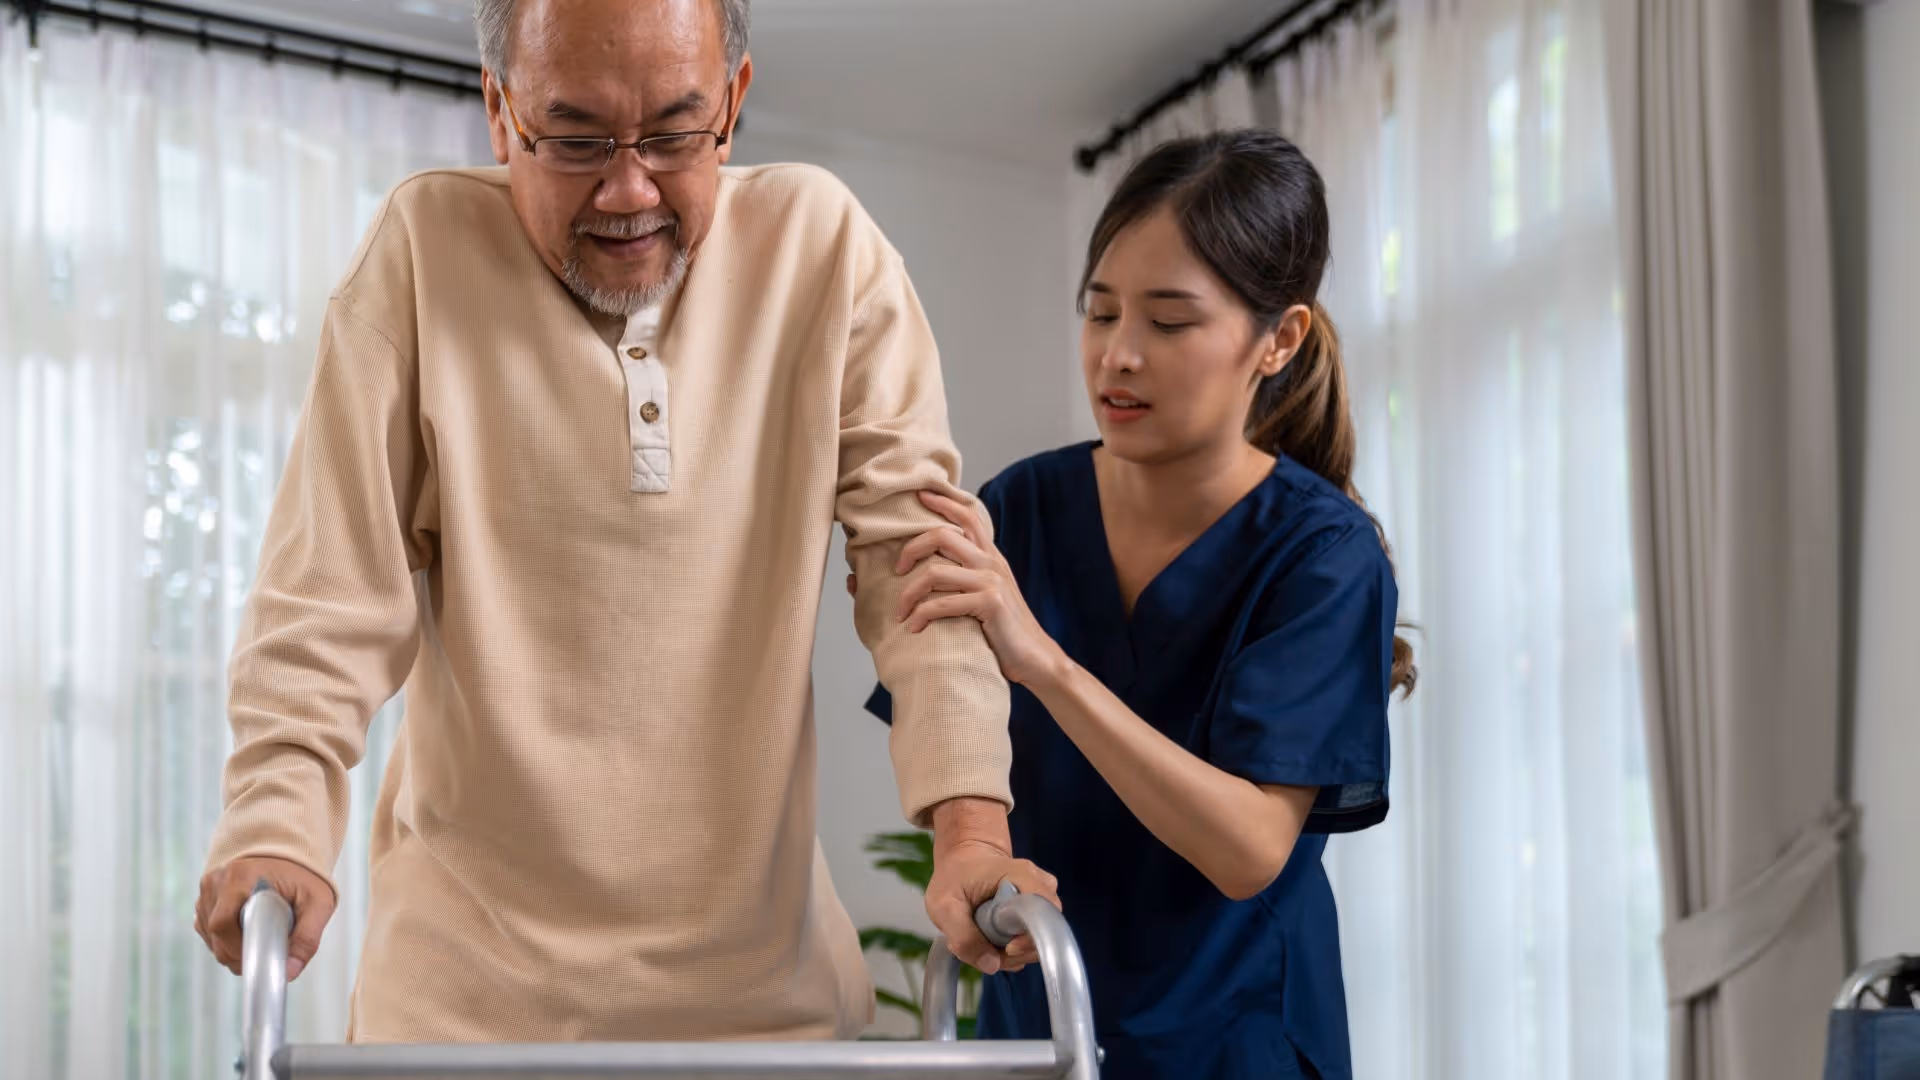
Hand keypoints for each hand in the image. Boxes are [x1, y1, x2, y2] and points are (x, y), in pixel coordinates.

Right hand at [195, 857, 334, 979]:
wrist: (292, 850)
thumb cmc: (305, 875)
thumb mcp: (317, 903)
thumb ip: (307, 938)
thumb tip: (289, 972)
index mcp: (240, 877)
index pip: (223, 928)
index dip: (239, 952)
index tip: (258, 961)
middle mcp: (217, 880)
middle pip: (214, 934)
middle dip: (236, 954)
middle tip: (262, 957)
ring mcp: (208, 887)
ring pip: (209, 934)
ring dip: (230, 947)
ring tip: (258, 941)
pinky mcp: (206, 895)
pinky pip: (206, 927)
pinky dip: (223, 938)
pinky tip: (245, 933)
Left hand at [895, 492, 1068, 687]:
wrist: (1035, 659)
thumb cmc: (1005, 632)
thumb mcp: (989, 596)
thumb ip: (969, 579)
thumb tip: (934, 573)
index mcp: (991, 558)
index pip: (968, 517)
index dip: (943, 502)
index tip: (920, 494)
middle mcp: (991, 563)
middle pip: (943, 535)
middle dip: (911, 549)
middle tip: (897, 570)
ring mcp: (991, 582)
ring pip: (934, 572)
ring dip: (908, 594)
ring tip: (900, 613)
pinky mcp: (990, 603)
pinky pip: (942, 604)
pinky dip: (922, 616)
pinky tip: (915, 628)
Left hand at [925, 801, 1059, 974]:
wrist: (965, 859)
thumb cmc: (954, 876)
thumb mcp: (944, 907)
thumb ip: (964, 937)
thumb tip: (992, 966)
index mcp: (1023, 876)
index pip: (1044, 916)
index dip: (1028, 940)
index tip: (1006, 948)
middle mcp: (1042, 887)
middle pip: (1042, 935)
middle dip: (1012, 953)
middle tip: (981, 946)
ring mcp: (1043, 900)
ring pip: (1037, 942)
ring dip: (1009, 953)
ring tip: (981, 940)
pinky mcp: (1039, 913)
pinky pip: (1032, 941)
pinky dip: (1012, 949)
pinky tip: (990, 939)